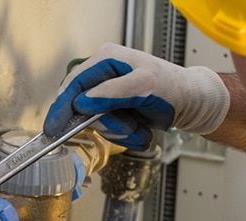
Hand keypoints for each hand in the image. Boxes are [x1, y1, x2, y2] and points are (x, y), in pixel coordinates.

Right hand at [44, 43, 229, 148]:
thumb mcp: (143, 86)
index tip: (54, 130)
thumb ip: (111, 93)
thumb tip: (83, 102)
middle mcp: (103, 75)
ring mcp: (108, 94)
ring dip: (119, 131)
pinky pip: (109, 129)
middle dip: (105, 123)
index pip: (73, 85)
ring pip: (97, 123)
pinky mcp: (115, 109)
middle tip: (126, 126)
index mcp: (105, 59)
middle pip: (83, 108)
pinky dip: (125, 135)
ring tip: (139, 127)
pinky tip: (140, 129)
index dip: (62, 108)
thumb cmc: (172, 88)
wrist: (192, 102)